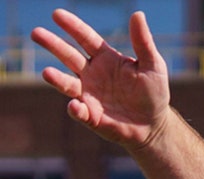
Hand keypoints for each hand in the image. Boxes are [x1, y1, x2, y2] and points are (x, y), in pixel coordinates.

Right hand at [31, 9, 171, 148]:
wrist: (154, 125)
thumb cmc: (154, 92)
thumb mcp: (153, 65)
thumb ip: (143, 42)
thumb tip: (138, 14)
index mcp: (105, 58)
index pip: (85, 38)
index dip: (72, 26)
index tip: (57, 14)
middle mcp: (92, 74)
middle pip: (69, 56)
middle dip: (53, 45)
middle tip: (36, 32)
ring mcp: (88, 95)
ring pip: (67, 84)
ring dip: (56, 78)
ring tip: (46, 72)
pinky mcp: (91, 116)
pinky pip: (79, 112)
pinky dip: (76, 109)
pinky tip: (76, 106)